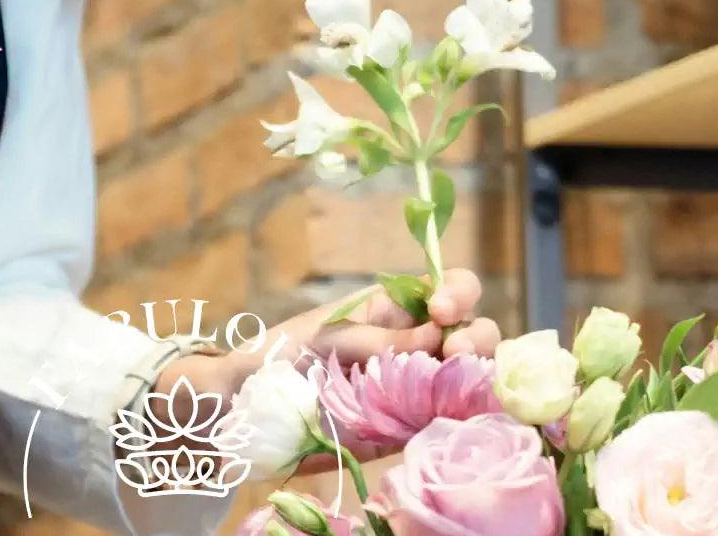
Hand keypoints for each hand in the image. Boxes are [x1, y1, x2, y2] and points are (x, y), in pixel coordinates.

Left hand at [151, 269, 501, 468]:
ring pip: (469, 378)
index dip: (457, 293)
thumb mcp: (320, 337)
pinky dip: (465, 417)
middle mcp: (412, 344)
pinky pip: (448, 420)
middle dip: (475, 337)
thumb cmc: (272, 358)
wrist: (240, 413)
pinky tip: (462, 417)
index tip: (441, 309)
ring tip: (457, 385)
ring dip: (477, 378)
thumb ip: (372, 339)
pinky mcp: (405, 429)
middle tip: (452, 352)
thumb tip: (428, 340)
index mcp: (392, 308)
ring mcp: (413, 388)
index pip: (448, 288)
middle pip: (472, 332)